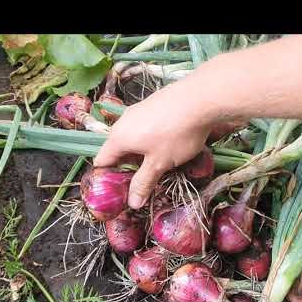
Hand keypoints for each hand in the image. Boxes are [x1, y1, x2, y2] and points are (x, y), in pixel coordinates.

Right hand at [94, 76, 216, 209]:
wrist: (200, 98)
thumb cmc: (175, 134)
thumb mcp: (159, 164)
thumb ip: (143, 183)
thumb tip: (133, 203)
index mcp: (118, 138)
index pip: (101, 160)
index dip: (107, 177)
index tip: (120, 190)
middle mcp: (123, 122)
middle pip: (116, 148)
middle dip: (127, 165)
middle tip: (142, 179)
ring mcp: (137, 110)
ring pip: (131, 136)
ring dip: (140, 151)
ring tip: (158, 162)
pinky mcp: (152, 103)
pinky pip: (143, 125)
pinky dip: (149, 137)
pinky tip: (168, 141)